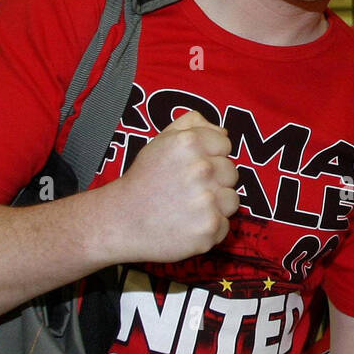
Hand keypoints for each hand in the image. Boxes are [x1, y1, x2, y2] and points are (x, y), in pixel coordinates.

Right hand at [110, 109, 240, 261]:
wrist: (121, 221)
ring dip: (215, 205)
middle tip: (187, 190)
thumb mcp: (160, 142)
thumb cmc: (143, 181)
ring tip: (188, 207)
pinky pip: (225, 225)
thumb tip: (222, 130)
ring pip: (232, 199)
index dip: (210, 155)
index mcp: (189, 143)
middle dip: (214, 181)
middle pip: (231, 172)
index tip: (192, 167)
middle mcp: (201, 169)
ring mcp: (207, 200)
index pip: (225, 144)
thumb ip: (191, 125)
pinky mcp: (209, 228)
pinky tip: (187, 224)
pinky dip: (209, 228)